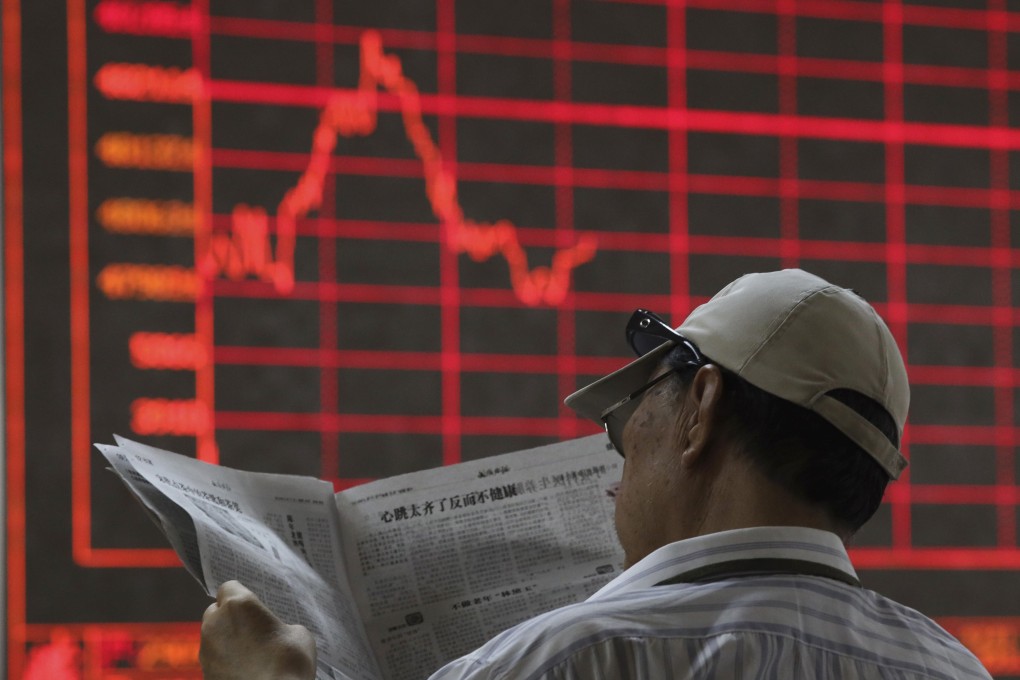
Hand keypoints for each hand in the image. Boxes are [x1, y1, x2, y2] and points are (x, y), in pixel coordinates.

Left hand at [200, 580, 316, 679]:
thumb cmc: (288, 663)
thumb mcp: (298, 634)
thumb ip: (279, 626)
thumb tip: (275, 634)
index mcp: (238, 605)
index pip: (229, 587)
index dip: (242, 596)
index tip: (255, 608)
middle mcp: (215, 624)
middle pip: (216, 612)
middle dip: (231, 619)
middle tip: (253, 631)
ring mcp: (206, 651)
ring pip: (213, 637)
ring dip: (227, 641)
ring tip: (250, 655)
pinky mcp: (204, 674)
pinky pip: (214, 660)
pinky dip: (225, 663)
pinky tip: (245, 672)